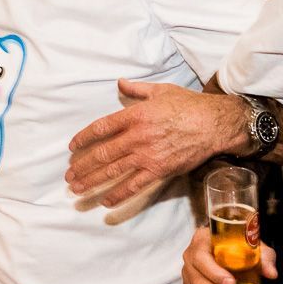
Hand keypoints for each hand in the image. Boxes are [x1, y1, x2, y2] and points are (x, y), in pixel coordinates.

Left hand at [67, 82, 245, 205]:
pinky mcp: (159, 170)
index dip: (83, 138)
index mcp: (135, 115)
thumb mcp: (161, 90)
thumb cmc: (189, 105)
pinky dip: (118, 194)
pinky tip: (105, 201)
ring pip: (113, 172)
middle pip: (102, 154)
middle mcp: (137, 137)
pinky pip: (134, 185)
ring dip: (92, 182)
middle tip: (69, 175)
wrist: (214, 124)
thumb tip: (120, 82)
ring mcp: (147, 156)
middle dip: (83, 166)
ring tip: (77, 189)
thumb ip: (137, 89)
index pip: (101, 128)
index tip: (73, 147)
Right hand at [182, 226, 278, 283]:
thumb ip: (263, 256)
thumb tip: (271, 273)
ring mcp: (189, 274)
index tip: (232, 283)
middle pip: (199, 280)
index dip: (214, 273)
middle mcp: (190, 257)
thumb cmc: (236, 242)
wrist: (223, 244)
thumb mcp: (252, 244)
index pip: (201, 257)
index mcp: (201, 240)